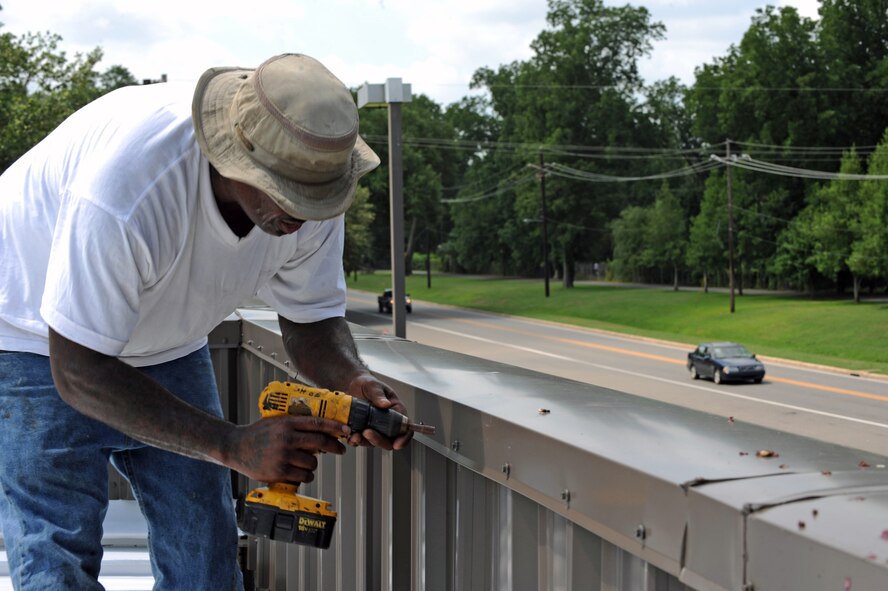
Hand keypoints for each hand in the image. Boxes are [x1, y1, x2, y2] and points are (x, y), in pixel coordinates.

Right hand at [225, 416, 348, 483]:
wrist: (236, 447)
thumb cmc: (258, 434)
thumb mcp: (276, 422)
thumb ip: (295, 424)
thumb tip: (322, 429)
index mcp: (287, 423)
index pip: (317, 423)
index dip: (335, 427)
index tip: (346, 430)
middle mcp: (286, 438)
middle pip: (320, 442)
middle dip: (335, 446)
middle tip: (341, 449)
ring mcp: (283, 456)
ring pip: (313, 462)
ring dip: (314, 464)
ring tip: (306, 463)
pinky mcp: (279, 472)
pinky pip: (303, 476)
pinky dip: (305, 476)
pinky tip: (300, 473)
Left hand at [345, 374, 413, 450]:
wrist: (352, 385)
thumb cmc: (368, 384)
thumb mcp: (373, 385)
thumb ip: (378, 394)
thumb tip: (385, 404)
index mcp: (396, 412)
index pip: (406, 429)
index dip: (404, 438)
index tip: (397, 444)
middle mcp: (386, 423)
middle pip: (388, 440)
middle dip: (378, 440)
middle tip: (367, 432)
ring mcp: (374, 429)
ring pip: (372, 443)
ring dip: (363, 441)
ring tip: (353, 434)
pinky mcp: (361, 431)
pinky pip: (359, 440)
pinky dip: (353, 440)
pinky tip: (348, 433)